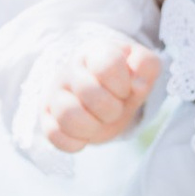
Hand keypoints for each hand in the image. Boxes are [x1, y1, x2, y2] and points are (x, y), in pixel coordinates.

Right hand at [43, 34, 160, 152]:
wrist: (104, 97)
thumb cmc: (123, 82)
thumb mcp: (142, 69)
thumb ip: (147, 67)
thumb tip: (137, 86)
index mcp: (95, 52)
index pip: (107, 64)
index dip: (122, 85)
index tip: (125, 89)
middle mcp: (70, 69)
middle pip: (88, 92)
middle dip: (111, 109)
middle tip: (114, 109)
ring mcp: (55, 94)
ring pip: (67, 114)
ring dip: (91, 127)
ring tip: (98, 124)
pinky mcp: (46, 117)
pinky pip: (53, 135)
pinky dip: (74, 143)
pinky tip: (84, 137)